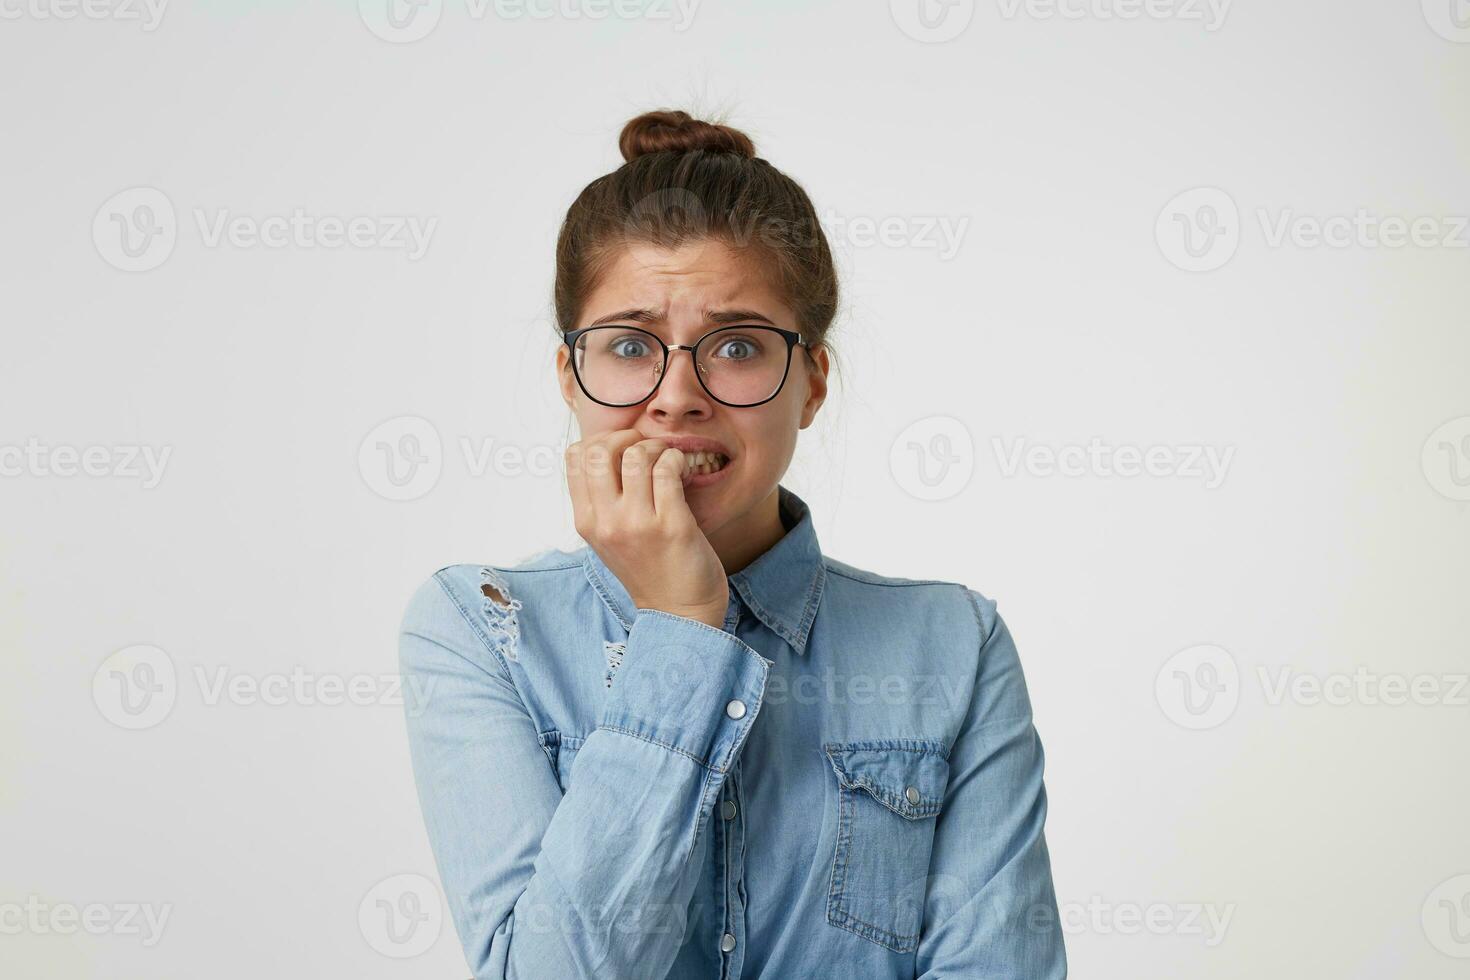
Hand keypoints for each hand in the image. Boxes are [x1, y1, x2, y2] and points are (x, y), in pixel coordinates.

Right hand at [565, 428, 728, 628]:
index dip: (599, 440)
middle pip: (598, 451)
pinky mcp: (671, 525)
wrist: (679, 613)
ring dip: (655, 447)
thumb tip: (608, 451)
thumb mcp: (609, 538)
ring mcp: (637, 524)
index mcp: (586, 522)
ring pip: (635, 455)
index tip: (622, 447)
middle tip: (646, 447)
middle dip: (626, 436)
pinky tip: (681, 470)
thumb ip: (602, 501)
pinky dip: (675, 459)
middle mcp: (606, 522)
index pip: (574, 458)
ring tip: (667, 459)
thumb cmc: (648, 570)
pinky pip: (667, 470)